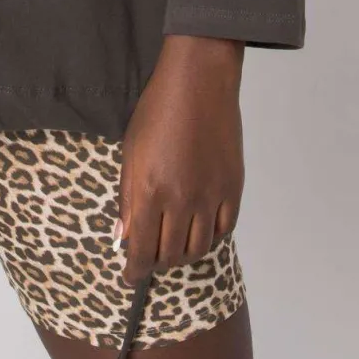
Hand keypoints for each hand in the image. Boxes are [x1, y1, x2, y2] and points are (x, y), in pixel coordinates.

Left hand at [115, 34, 243, 285]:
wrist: (199, 82)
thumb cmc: (157, 111)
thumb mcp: (131, 151)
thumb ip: (128, 197)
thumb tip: (124, 236)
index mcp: (151, 190)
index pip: (142, 250)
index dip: (136, 270)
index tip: (131, 277)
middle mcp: (182, 199)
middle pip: (171, 255)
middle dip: (158, 262)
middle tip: (152, 256)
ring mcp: (211, 195)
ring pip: (199, 248)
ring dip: (184, 254)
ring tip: (175, 246)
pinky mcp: (233, 187)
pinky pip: (224, 229)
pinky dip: (211, 237)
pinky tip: (200, 229)